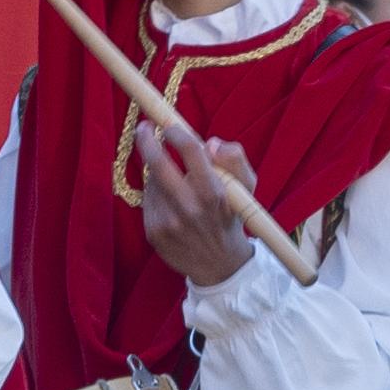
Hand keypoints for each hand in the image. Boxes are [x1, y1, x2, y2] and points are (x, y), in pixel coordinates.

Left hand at [134, 118, 263, 289]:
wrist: (219, 265)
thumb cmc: (231, 216)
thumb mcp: (245, 188)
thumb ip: (235, 160)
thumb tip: (211, 143)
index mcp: (214, 192)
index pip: (190, 149)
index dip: (176, 131)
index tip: (170, 125)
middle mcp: (189, 206)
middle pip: (157, 163)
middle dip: (147, 140)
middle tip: (143, 129)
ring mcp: (168, 221)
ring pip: (152, 181)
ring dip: (157, 172)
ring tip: (173, 180)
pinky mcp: (153, 232)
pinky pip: (148, 201)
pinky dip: (155, 194)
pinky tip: (169, 201)